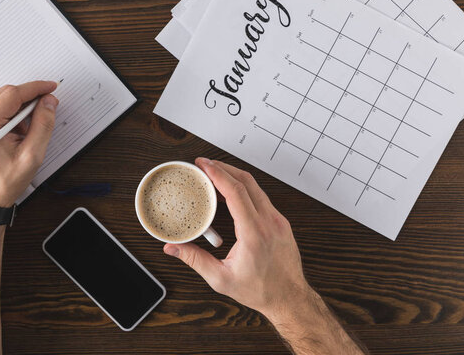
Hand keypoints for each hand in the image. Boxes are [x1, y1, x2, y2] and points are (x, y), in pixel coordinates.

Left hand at [0, 81, 58, 207]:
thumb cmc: (2, 182)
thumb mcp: (31, 155)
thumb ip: (43, 125)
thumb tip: (48, 103)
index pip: (13, 94)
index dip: (35, 88)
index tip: (50, 88)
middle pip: (5, 93)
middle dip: (28, 98)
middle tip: (45, 108)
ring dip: (18, 106)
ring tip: (28, 127)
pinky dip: (8, 113)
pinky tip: (16, 129)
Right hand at [163, 158, 309, 318]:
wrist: (290, 299)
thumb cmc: (261, 290)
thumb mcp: (221, 278)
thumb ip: (194, 260)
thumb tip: (173, 248)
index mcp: (254, 233)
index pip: (236, 192)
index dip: (218, 174)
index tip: (204, 164)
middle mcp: (269, 222)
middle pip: (246, 181)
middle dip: (223, 167)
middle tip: (204, 164)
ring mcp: (277, 220)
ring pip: (256, 187)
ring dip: (234, 176)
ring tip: (214, 174)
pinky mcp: (280, 222)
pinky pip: (261, 197)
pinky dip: (244, 188)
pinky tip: (231, 192)